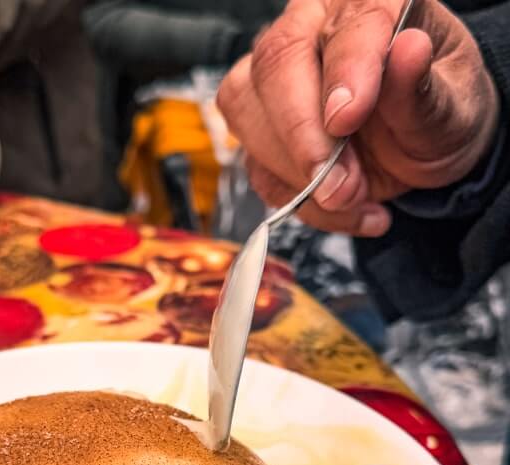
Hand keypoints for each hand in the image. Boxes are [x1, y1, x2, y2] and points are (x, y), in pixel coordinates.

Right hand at [217, 0, 499, 236]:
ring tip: (353, 197)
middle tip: (342, 185)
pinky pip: (259, 169)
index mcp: (369, 3)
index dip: (345, 72)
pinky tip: (345, 208)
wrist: (421, 148)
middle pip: (276, 65)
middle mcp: (312, 29)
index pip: (347, 25)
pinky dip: (300, 202)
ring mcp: (276, 80)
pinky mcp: (260, 129)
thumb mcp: (452, 107)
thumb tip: (408, 51)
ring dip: (296, 173)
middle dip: (305, 138)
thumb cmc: (438, 113)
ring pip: (249, 115)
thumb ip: (423, 90)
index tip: (348, 119)